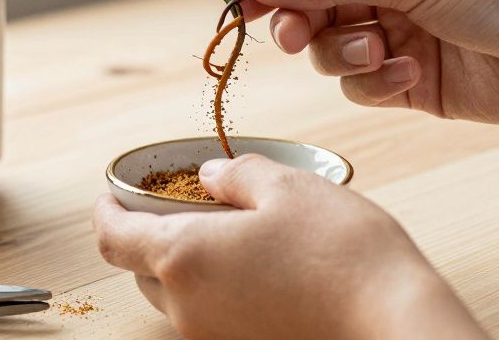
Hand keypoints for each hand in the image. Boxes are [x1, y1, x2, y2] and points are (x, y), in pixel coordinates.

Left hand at [93, 154, 485, 339]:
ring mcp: (214, 335)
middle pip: (142, 270)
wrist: (392, 319)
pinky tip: (262, 266)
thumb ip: (235, 175)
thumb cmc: (342, 251)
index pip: (111, 238)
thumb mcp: (286, 186)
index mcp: (183, 257)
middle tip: (184, 203)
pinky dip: (219, 287)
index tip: (112, 193)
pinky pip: (212, 314)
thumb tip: (209, 176)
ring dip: (188, 263)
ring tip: (233, 231)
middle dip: (152, 235)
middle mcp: (187, 306)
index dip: (105, 210)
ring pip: (179, 295)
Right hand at [239, 0, 498, 181]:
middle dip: (305, 26)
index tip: (241, 7)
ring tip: (385, 54)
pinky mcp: (410, 83)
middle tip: (298, 39)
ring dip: (348, 57)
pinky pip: (363, 87)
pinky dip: (377, 85)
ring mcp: (398, 37)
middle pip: (312, 10)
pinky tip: (410, 77)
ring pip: (333, 54)